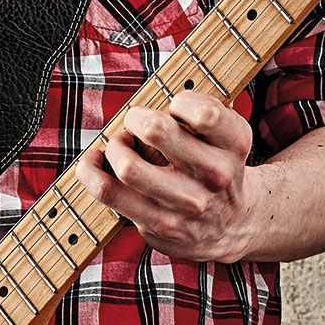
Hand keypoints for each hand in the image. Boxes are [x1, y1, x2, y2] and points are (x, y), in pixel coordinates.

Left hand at [76, 91, 257, 262]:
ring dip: (114, 148)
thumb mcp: (227, 135)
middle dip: (135, 118)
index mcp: (234, 145)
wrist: (231, 226)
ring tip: (118, 145)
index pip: (205, 114)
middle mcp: (215, 176)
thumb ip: (204, 110)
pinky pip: (110, 193)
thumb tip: (158, 98)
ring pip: (128, 168)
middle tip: (135, 122)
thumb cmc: (216, 168)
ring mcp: (186, 206)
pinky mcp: (159, 225)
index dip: (180, 102)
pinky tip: (90, 164)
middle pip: (157, 131)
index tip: (174, 107)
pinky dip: (91, 173)